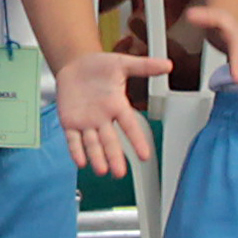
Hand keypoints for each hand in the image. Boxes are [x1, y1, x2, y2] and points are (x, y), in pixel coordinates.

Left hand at [53, 50, 169, 175]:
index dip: (137, 140)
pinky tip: (80, 161)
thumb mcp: (122, 64)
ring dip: (97, 157)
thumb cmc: (99, 66)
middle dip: (115, 157)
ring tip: (102, 171)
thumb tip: (167, 65)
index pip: (129, 126)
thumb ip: (144, 66)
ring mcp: (86, 122)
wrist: (75, 64)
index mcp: (117, 106)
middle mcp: (103, 118)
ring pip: (92, 144)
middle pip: (110, 141)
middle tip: (120, 173)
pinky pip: (73, 139)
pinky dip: (76, 150)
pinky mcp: (70, 123)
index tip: (145, 155)